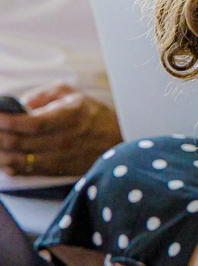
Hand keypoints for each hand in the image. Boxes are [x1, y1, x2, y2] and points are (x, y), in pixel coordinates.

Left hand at [0, 83, 122, 176]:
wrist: (118, 140)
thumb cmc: (93, 115)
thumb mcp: (73, 94)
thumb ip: (44, 94)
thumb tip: (20, 103)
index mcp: (70, 117)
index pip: (31, 123)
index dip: (7, 121)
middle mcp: (65, 140)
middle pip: (20, 143)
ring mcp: (62, 158)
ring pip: (19, 160)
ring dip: (0, 153)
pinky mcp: (59, 170)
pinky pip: (27, 171)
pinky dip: (10, 166)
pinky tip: (4, 158)